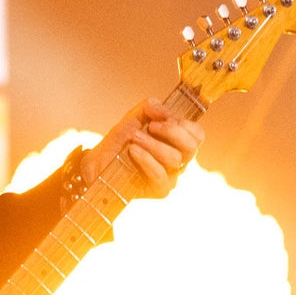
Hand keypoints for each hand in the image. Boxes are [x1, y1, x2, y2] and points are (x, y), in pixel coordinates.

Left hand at [81, 98, 204, 197]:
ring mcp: (171, 176)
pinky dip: (147, 160)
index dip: (183, 123)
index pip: (197, 134)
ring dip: (153, 144)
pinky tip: (133, 151)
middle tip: (151, 126)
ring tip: (134, 138)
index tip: (161, 117)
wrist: (98, 163)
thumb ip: (148, 108)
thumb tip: (157, 104)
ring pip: (175, 159)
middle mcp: (179, 160)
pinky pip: (161, 176)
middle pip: (191, 147)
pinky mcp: (160, 190)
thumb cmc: (119, 143)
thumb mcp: (133, 119)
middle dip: (171, 132)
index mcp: (178, 142)